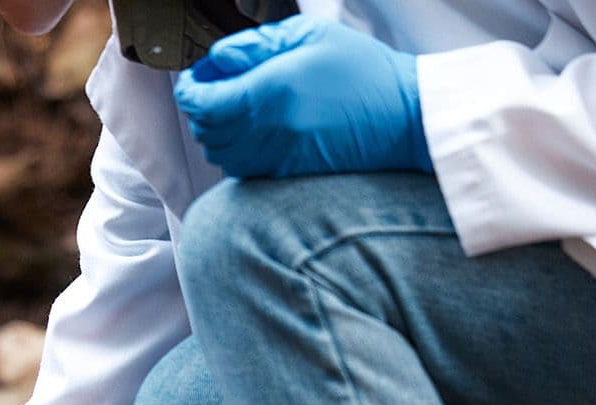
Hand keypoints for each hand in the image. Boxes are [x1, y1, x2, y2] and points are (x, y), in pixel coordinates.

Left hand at [172, 16, 429, 179]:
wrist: (405, 119)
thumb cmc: (364, 72)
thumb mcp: (310, 37)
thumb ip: (257, 45)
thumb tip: (219, 59)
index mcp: (271, 90)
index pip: (203, 101)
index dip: (190, 89)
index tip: (194, 80)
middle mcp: (269, 130)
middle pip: (206, 130)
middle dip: (202, 109)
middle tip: (216, 88)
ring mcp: (278, 157)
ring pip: (221, 154)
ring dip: (218, 132)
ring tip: (236, 110)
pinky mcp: (288, 175)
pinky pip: (243, 169)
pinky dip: (236, 152)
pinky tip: (254, 132)